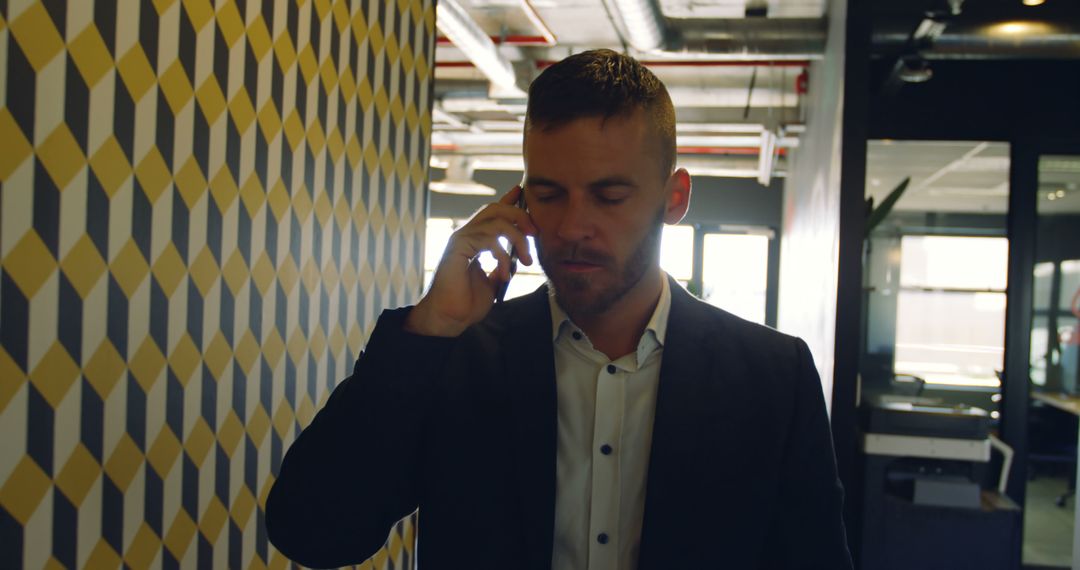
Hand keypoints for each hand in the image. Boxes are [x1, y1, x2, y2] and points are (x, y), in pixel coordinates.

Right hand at [405, 186, 535, 336]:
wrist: (449, 319)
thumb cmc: (466, 303)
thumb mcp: (492, 282)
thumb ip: (502, 266)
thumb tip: (517, 260)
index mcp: (474, 240)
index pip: (492, 212)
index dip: (508, 199)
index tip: (522, 192)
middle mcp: (466, 235)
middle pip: (495, 208)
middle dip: (520, 216)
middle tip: (534, 234)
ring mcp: (460, 239)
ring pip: (496, 222)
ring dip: (517, 240)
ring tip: (526, 261)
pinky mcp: (457, 248)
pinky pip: (487, 239)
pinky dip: (502, 255)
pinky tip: (503, 273)